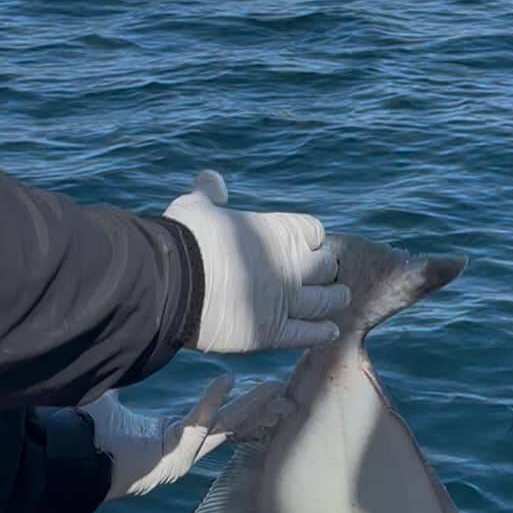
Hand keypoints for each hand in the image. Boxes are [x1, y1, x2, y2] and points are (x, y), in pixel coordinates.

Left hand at [81, 376, 285, 500]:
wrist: (76, 459)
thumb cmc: (90, 436)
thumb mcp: (111, 401)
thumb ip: (119, 381)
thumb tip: (111, 353)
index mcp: (171, 434)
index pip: (214, 417)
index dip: (237, 402)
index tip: (261, 389)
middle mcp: (182, 447)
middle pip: (230, 425)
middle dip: (258, 407)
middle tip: (285, 391)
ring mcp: (181, 456)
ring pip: (224, 427)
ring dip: (250, 407)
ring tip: (274, 390)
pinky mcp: (174, 458)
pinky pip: (197, 424)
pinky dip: (211, 400)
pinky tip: (227, 379)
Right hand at [165, 170, 348, 353]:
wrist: (172, 282)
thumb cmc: (185, 238)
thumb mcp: (198, 206)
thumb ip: (210, 194)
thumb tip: (209, 178)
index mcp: (279, 231)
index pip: (315, 231)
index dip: (311, 238)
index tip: (307, 245)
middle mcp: (291, 265)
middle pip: (326, 266)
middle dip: (326, 269)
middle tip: (326, 274)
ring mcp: (285, 300)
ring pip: (325, 300)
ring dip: (334, 298)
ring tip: (340, 298)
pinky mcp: (272, 333)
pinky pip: (307, 334)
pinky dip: (321, 332)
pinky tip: (331, 331)